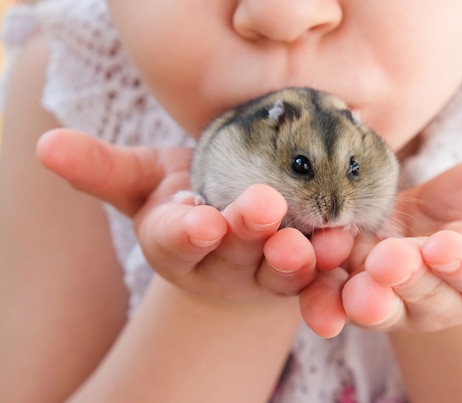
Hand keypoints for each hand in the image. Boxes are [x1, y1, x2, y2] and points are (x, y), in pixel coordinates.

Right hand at [35, 129, 324, 309]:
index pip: (176, 240)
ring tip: (317, 242)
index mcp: (176, 241)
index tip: (199, 221)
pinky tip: (347, 246)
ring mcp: (262, 274)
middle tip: (264, 207)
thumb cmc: (183, 198)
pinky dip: (332, 268)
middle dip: (248, 231)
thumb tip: (46, 146)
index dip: (186, 233)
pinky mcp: (303, 276)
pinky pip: (321, 276)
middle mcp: (219, 263)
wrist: (229, 232)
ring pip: (281, 271)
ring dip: (299, 258)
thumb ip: (103, 169)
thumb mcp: (144, 181)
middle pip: (234, 250)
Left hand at [302, 159, 461, 334]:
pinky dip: (318, 290)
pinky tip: (301, 276)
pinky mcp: (354, 283)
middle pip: (421, 290)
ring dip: (354, 294)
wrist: (439, 221)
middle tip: (386, 265)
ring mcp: (394, 293)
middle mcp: (439, 292)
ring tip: (338, 278)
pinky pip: (334, 293)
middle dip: (403, 279)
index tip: (446, 249)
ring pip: (374, 300)